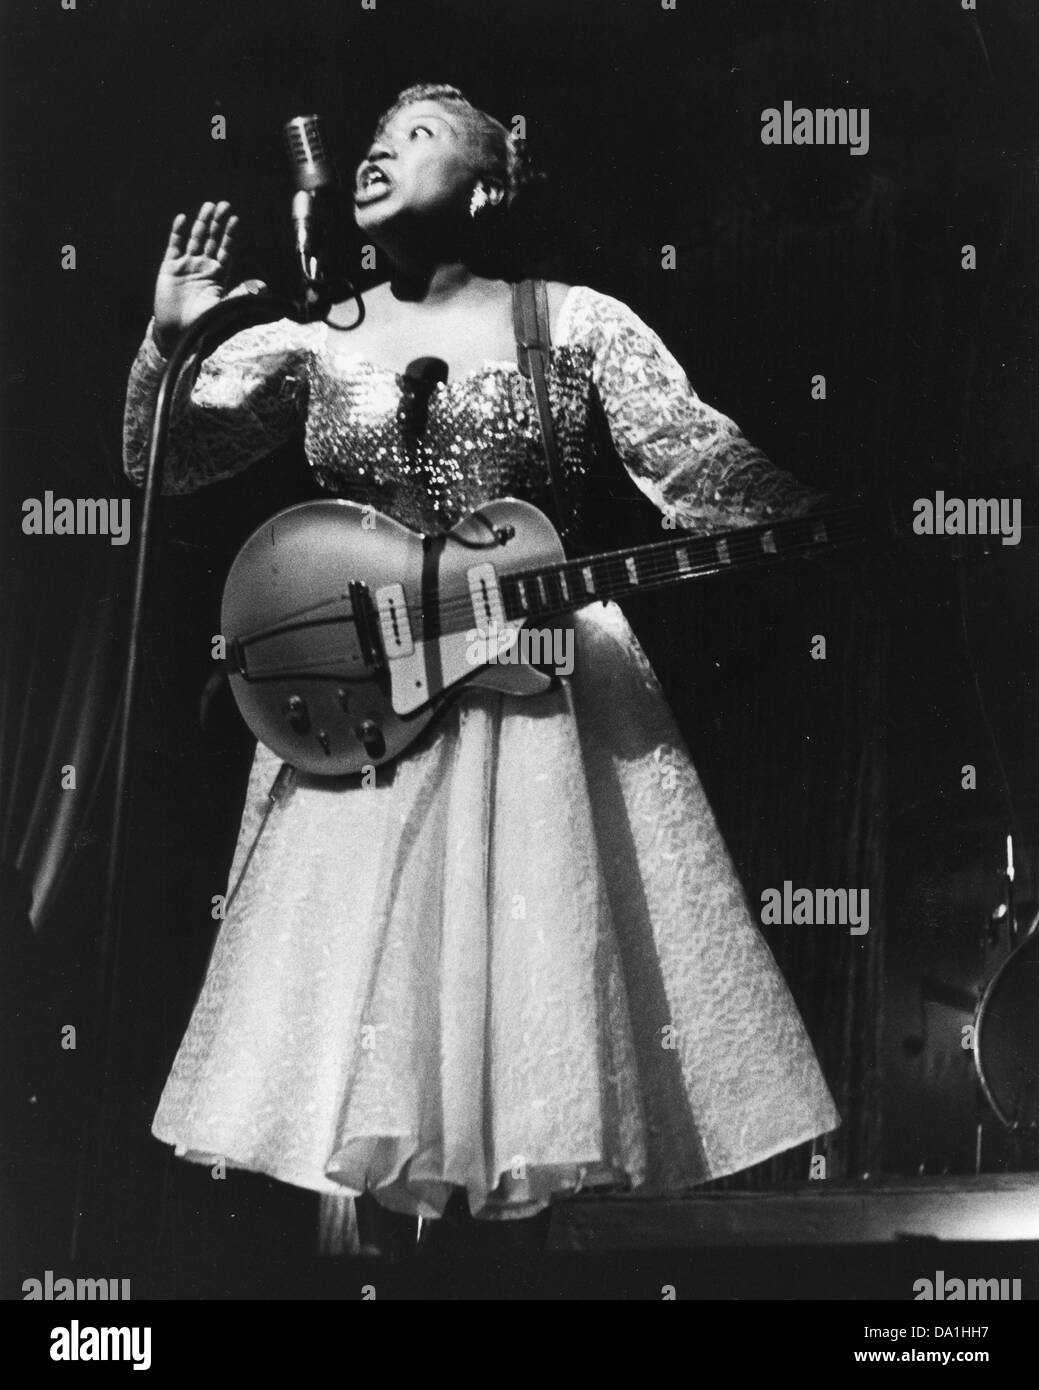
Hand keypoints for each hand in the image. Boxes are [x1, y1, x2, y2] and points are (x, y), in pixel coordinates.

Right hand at [152, 200, 238, 354]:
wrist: (178, 333)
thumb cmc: (204, 324)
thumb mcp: (225, 308)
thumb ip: (242, 295)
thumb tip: (263, 286)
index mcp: (218, 276)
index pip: (226, 250)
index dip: (230, 235)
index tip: (236, 219)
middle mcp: (203, 267)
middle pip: (212, 239)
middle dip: (218, 222)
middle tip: (224, 204)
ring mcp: (186, 266)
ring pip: (195, 239)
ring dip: (201, 222)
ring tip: (208, 206)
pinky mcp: (170, 269)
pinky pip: (174, 246)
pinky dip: (178, 232)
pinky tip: (183, 219)